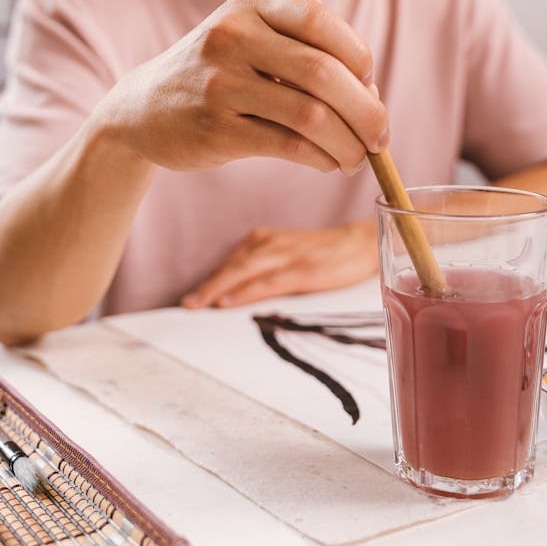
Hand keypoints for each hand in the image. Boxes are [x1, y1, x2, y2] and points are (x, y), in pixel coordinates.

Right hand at [98, 0, 388, 175]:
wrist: (142, 110)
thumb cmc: (218, 74)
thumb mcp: (249, 39)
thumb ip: (305, 53)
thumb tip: (371, 96)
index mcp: (250, 5)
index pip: (320, 21)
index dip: (358, 55)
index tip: (370, 84)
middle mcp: (232, 37)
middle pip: (323, 73)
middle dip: (366, 110)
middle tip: (382, 137)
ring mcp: (221, 83)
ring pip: (311, 115)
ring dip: (348, 143)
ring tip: (358, 158)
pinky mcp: (217, 129)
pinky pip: (288, 145)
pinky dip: (321, 157)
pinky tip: (328, 163)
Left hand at [180, 220, 378, 307]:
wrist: (361, 243)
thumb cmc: (324, 252)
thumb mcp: (289, 254)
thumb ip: (264, 267)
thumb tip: (234, 293)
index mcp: (265, 239)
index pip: (231, 262)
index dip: (209, 280)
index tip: (188, 300)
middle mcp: (271, 244)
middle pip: (232, 267)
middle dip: (207, 287)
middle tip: (185, 306)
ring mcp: (287, 256)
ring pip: (244, 272)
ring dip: (218, 289)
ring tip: (198, 305)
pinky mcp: (303, 270)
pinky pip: (268, 281)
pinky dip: (246, 291)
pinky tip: (229, 301)